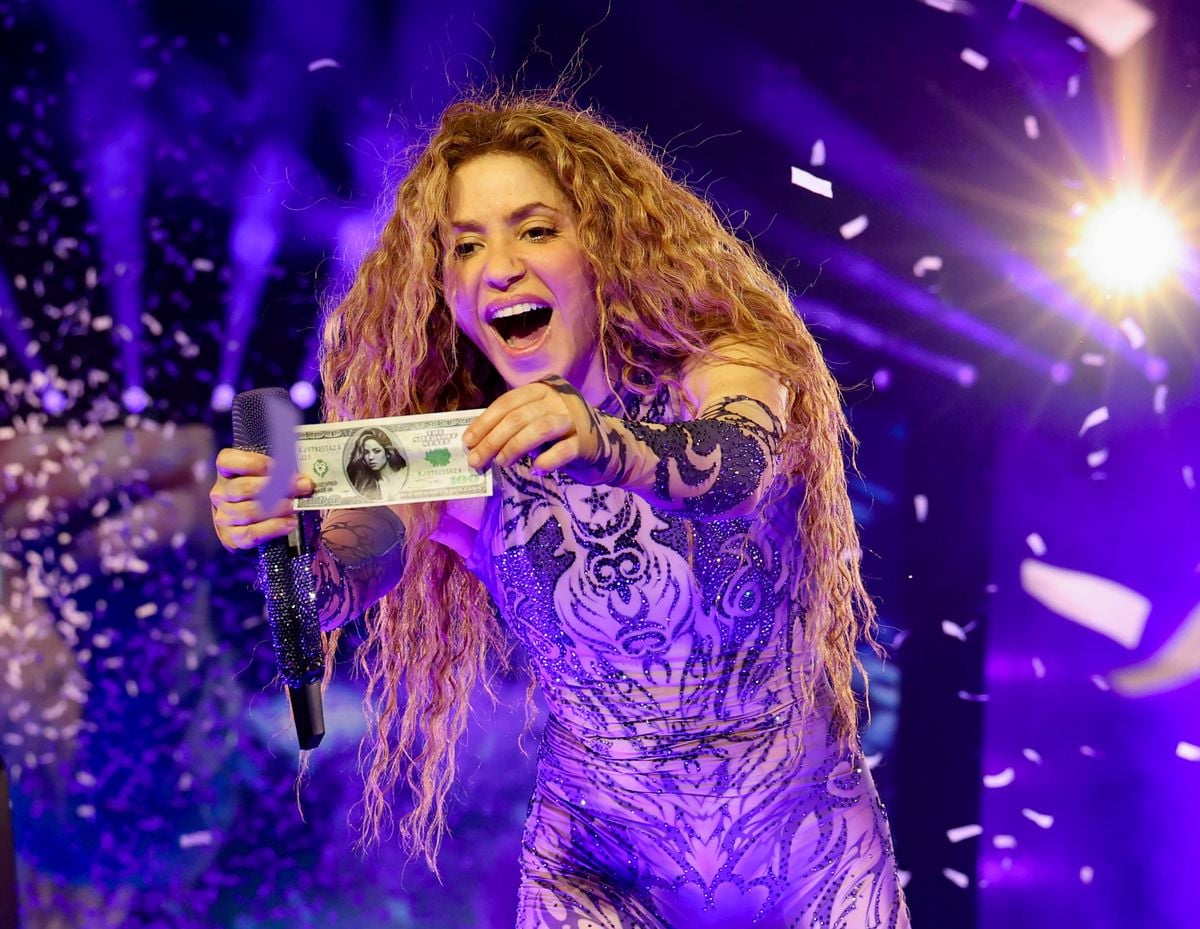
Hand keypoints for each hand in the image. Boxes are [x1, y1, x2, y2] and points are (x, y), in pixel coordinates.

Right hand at [209, 448, 314, 550]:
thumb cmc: (260, 495)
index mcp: (226, 473)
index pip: (227, 461)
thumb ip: (279, 473)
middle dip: (277, 486)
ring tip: (298, 505)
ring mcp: (224, 517)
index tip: (280, 466)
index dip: (254, 462)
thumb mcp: (265, 478)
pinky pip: (252, 533)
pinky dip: (273, 527)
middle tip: (303, 486)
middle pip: (243, 488)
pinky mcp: (232, 538)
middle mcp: (220, 494)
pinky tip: (290, 523)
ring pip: (248, 511)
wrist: (248, 528)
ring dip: (278, 508)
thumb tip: (303, 476)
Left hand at [462, 375, 610, 476]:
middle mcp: (559, 398)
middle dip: (493, 440)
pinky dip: (547, 461)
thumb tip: (478, 443)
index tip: (468, 441)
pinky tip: (536, 470)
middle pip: (519, 417)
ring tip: (502, 463)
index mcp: (543, 389)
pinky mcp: (588, 441)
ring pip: (539, 429)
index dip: (485, 422)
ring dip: (515, 447)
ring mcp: (575, 418)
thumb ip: (514, 426)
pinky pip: (564, 450)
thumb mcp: (536, 423)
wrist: (607, 448)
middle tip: (477, 460)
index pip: (508, 402)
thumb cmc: (562, 437)